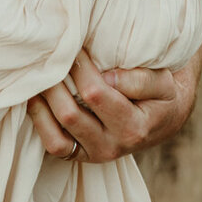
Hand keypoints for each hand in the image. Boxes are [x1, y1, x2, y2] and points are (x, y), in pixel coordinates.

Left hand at [27, 48, 200, 163]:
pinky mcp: (79, 155)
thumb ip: (140, 80)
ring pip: (56, 137)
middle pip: (70, 115)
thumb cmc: (162, 94)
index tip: (75, 46)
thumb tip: (108, 78)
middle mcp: (111, 147)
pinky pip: (53, 146)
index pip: (95, 94)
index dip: (80, 67)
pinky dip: (40, 122)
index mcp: (133, 128)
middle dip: (56, 82)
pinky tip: (37, 97)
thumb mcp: (163, 82)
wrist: (163, 120)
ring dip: (43, 103)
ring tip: (40, 76)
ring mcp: (93, 154)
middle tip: (52, 58)